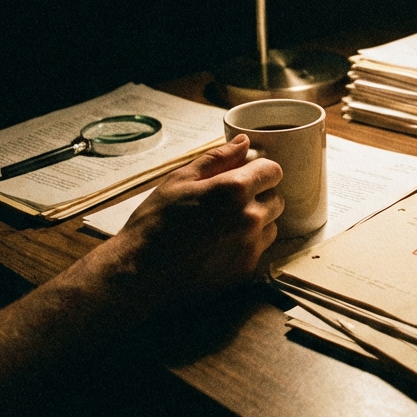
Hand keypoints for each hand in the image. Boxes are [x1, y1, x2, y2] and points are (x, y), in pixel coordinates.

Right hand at [73, 135, 283, 317]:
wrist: (140, 274)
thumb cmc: (155, 222)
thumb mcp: (180, 180)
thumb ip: (217, 158)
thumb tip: (244, 142)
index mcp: (235, 190)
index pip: (273, 171)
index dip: (258, 170)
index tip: (243, 175)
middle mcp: (250, 218)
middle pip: (276, 198)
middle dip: (259, 195)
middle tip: (228, 201)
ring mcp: (250, 247)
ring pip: (271, 225)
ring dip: (256, 221)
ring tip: (223, 224)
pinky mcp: (246, 270)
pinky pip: (259, 249)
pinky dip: (247, 244)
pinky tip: (219, 245)